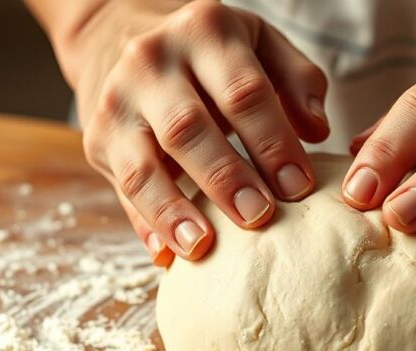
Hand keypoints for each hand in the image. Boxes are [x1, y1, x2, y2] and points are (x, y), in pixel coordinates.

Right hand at [60, 0, 328, 265]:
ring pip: (143, 165)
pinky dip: (146, 225)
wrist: (125, 38)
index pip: (243, 92)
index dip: (272, 141)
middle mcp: (151, 61)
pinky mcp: (98, 140)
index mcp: (203, 32)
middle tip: (259, 217)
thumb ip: (298, 81)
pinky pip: (122, 190)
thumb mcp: (261, 46)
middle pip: (188, 128)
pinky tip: (169, 254)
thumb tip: (317, 131)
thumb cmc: (213, 56)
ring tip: (203, 245)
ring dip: (173, 210)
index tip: (298, 186)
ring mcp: (117, 103)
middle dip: (225, 178)